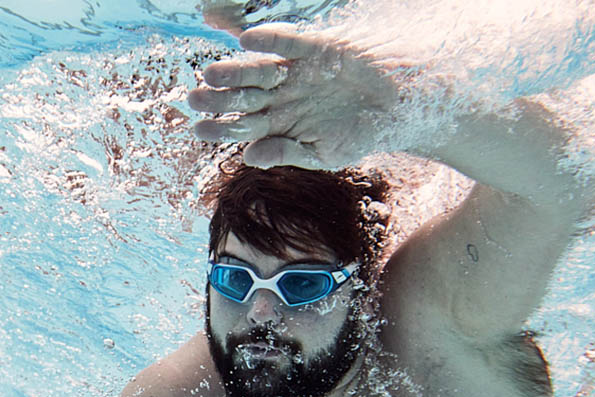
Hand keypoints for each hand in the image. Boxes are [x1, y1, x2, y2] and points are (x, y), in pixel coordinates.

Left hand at [189, 24, 400, 168]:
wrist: (401, 105)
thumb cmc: (363, 134)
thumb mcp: (325, 154)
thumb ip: (287, 153)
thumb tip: (248, 157)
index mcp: (280, 124)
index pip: (242, 126)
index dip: (221, 128)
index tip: (198, 129)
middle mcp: (282, 96)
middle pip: (242, 97)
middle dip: (219, 99)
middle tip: (193, 100)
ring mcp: (296, 71)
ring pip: (257, 70)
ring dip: (234, 70)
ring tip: (210, 73)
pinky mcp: (315, 48)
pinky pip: (287, 43)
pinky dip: (268, 40)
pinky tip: (246, 41)